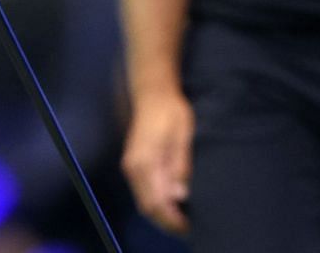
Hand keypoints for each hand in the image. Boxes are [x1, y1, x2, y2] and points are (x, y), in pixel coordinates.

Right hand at [122, 87, 193, 234]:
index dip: (171, 219)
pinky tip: (171, 203)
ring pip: (143, 201)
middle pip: (147, 207)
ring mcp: (131, 167)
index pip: (155, 203)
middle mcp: (133, 169)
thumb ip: (180, 166)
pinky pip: (142, 192)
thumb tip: (180, 196)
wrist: (153, 93)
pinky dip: (155, 203)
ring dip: (161, 213)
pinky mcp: (133, 164)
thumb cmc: (172, 111)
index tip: (188, 225)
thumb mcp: (182, 136)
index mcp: (144, 163)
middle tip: (188, 226)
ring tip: (182, 219)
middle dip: (166, 221)